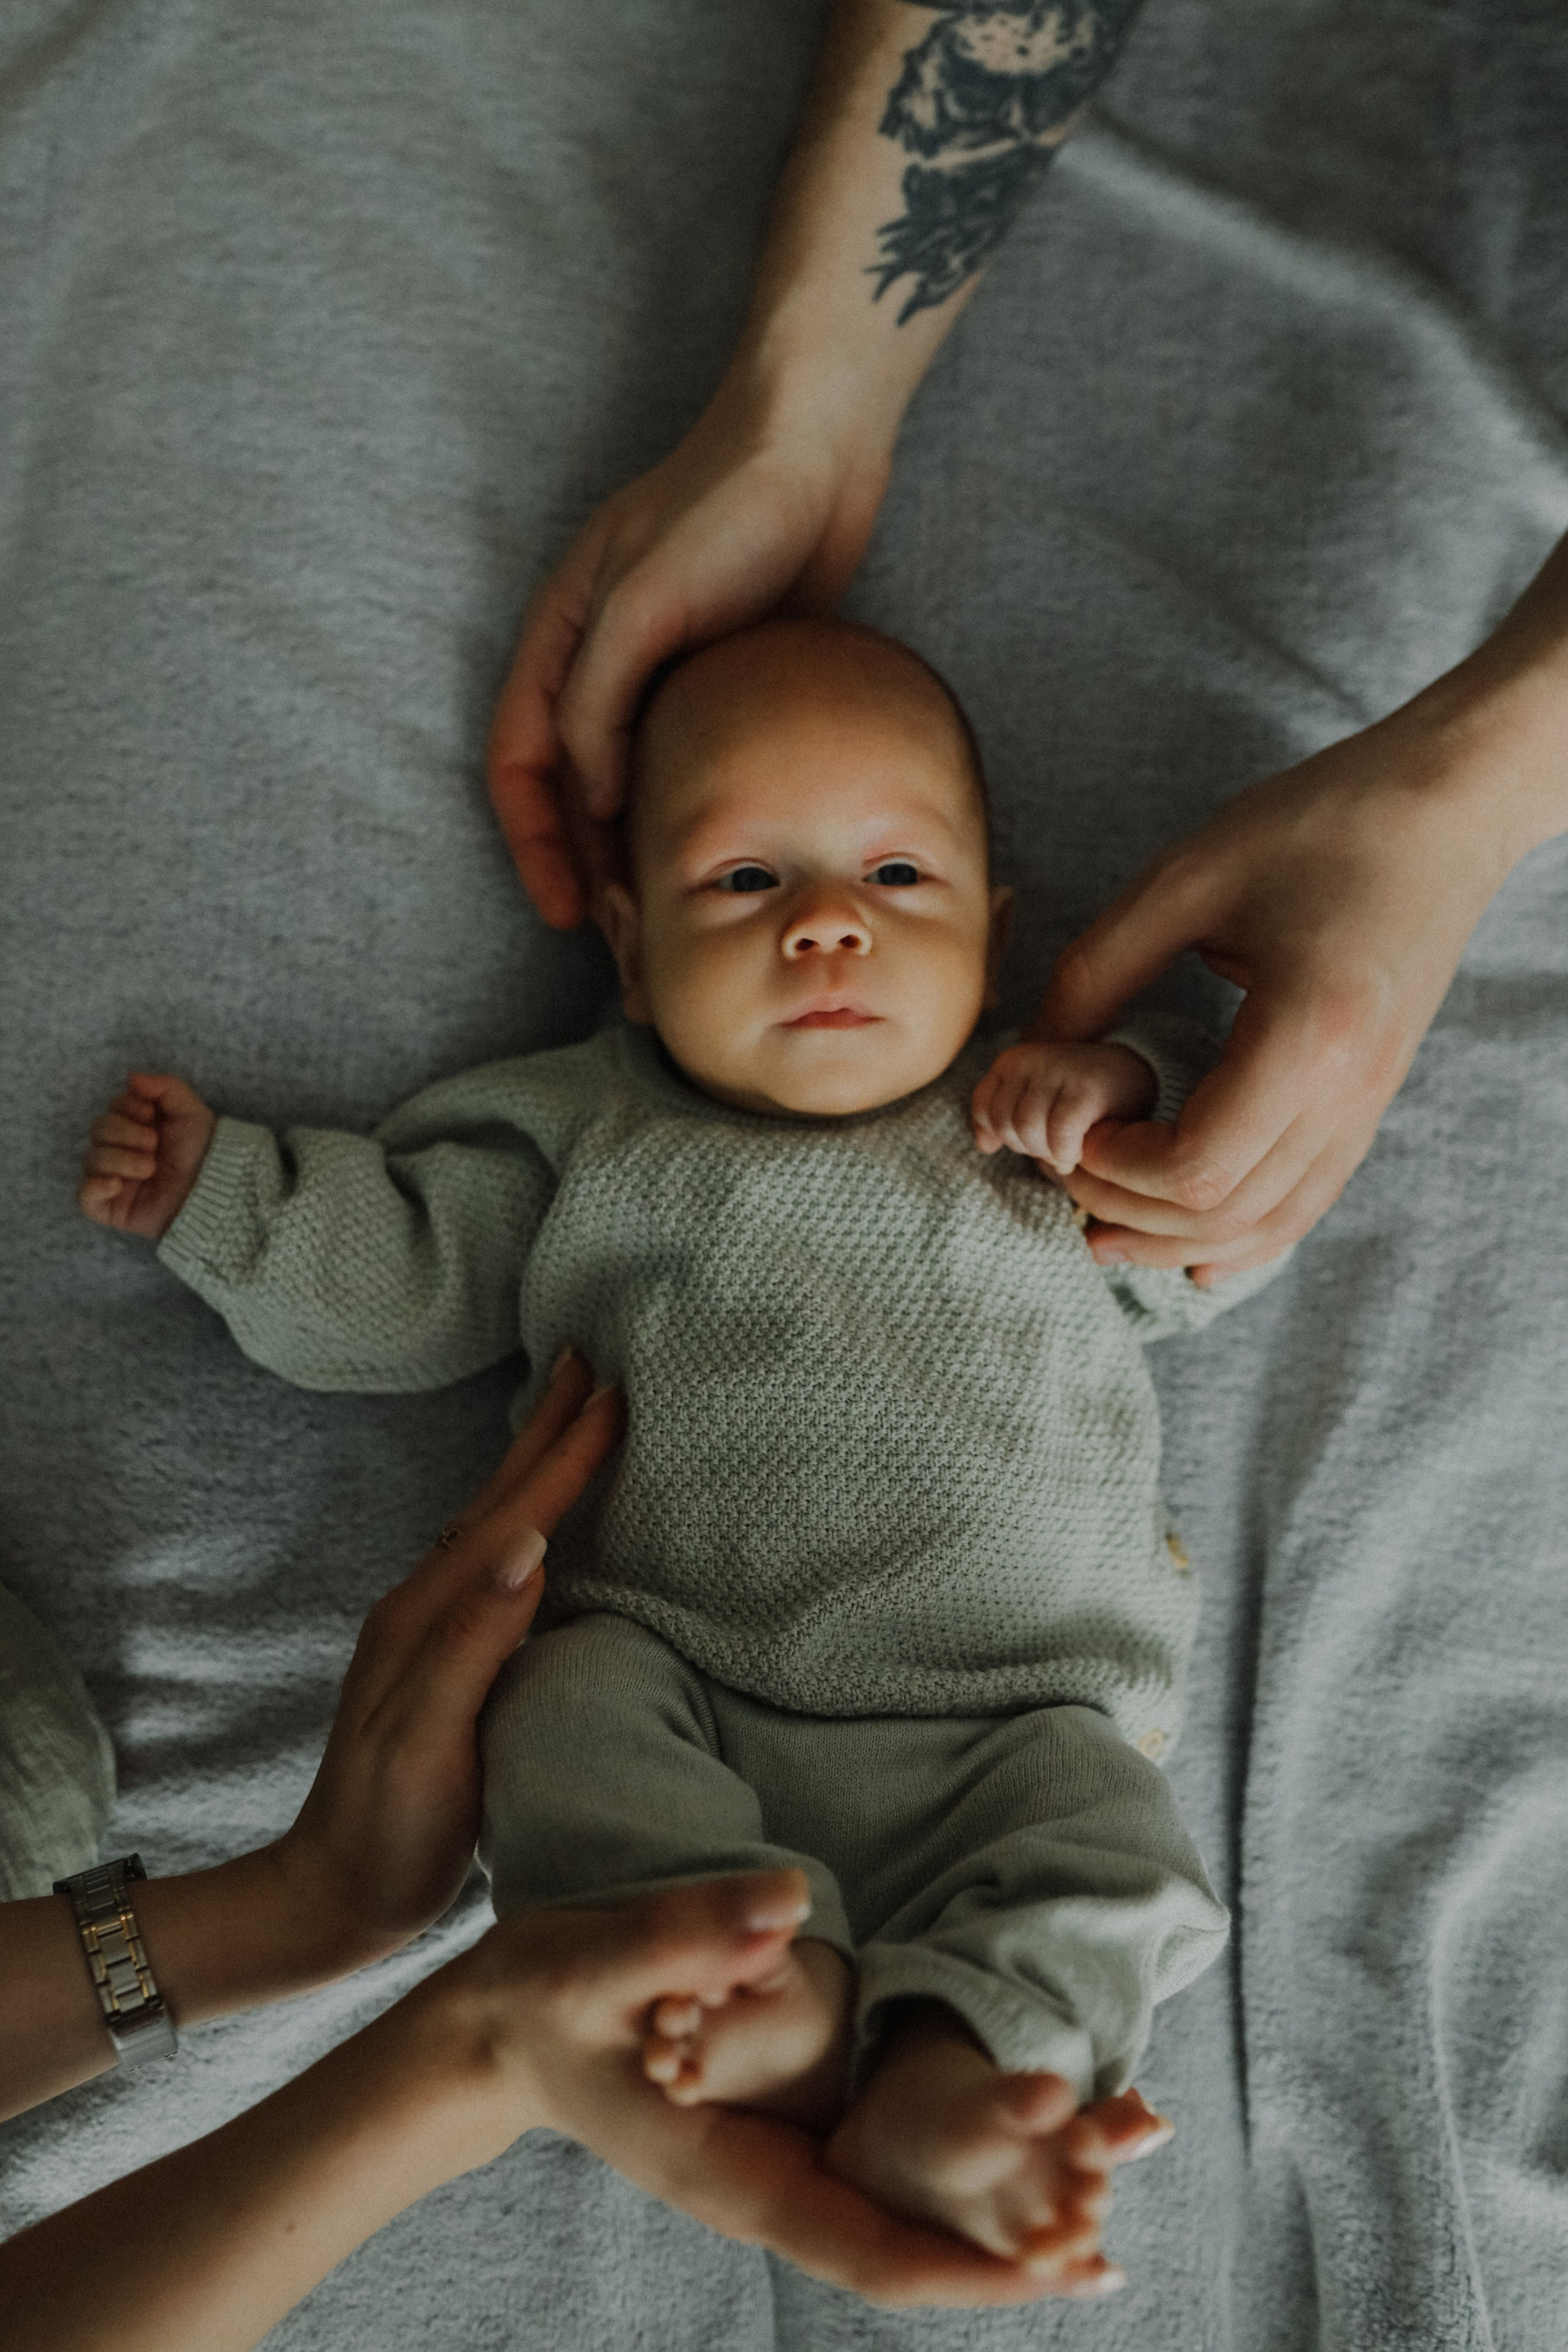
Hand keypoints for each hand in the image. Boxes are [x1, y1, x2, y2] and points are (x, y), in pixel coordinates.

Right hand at [78, 1071, 215, 1238]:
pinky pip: (83, 1196)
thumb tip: (131, 1076)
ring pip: (91, 1159)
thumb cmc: (203, 1151)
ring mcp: (112, 1178)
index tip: (150, 1115)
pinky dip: (95, 1187)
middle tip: (153, 1144)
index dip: (127, 1108)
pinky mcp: (110, 1206)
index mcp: (135, 1126)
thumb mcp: (189, 1111)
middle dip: (125, 1133)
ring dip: (121, 1160)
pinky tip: (117, 1185)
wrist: (212, 1189)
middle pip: (97, 1129)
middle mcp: (120, 1150)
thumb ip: (164, 1086)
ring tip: (150, 1168)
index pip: (112, 1107)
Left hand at [274, 1353, 623, 1968]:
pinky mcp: (438, 1658)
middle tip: (589, 1362)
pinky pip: (487, 1560)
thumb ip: (474, 1644)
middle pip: (496, 1499)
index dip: (565, 1458)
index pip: (513, 1518)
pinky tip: (535, 1523)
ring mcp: (424, 1631)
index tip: (613, 1395)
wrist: (331, 1896)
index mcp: (427, 1620)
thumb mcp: (430, 1742)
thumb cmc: (391, 1832)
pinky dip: (520, 1517)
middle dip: (546, 1431)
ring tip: (568, 1417)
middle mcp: (420, 1608)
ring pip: (490, 1521)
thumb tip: (528, 1549)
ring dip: (532, 1464)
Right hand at [443, 1877, 1102, 2309]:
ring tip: (1090, 2200)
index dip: (962, 2263)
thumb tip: (783, 1906)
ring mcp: (768, 2165)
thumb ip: (685, 1936)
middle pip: (895, 2253)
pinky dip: (942, 2179)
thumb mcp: (596, 1959)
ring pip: (890, 2216)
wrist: (495, 2030)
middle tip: (1107, 2251)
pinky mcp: (773, 2130)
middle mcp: (761, 2187)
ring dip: (983, 2220)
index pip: (863, 2248)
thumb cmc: (536, 1998)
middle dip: (996, 2255)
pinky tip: (1006, 2157)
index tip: (1052, 2267)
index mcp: (727, 2175)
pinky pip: (870, 2173)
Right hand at [486, 379, 887, 927]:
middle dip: (589, 870)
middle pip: (572, 792)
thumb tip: (588, 801)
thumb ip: (600, 701)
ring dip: (640, 856)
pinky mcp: (720, 681)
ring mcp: (660, 675)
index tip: (569, 913)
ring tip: (671, 925)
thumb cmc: (722, 506)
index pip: (520, 763)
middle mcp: (600, 665)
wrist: (816, 447)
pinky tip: (722, 866)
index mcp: (561, 640)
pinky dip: (691, 820)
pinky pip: (689, 768)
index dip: (534, 844)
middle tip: (628, 945)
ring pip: (631, 789)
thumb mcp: (640, 603)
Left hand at [971, 1040, 1154, 1175]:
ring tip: (1065, 1150)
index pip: (984, 1111)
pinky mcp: (1084, 1088)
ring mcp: (1057, 1071)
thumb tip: (984, 1146)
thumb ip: (1002, 1118)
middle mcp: (1029, 1060)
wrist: (1131, 1075)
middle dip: (1028, 1146)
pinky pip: (1059, 1135)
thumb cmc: (1077, 1095)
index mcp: (1011, 1061)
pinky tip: (1078, 1153)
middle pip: (1005, 1124)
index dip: (1004, 1135)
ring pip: (1028, 1131)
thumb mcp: (1033, 1100)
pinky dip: (1066, 1153)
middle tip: (1053, 1146)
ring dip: (1047, 1153)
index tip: (1030, 1138)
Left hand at [1042, 710, 1523, 1281]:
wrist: (1439, 811)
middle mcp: (1349, 1090)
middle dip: (1127, 1209)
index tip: (1066, 1133)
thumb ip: (1096, 971)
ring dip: (1175, 1238)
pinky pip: (1307, 1202)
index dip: (1115, 1171)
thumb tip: (1029, 1053)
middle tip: (1061, 1176)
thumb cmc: (1314, 824)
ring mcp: (1369, 1104)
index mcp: (1306, 1034)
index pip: (1198, 1166)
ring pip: (1268, 1223)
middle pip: (1225, 1211)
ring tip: (1099, 1228)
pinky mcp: (1371, 1102)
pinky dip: (1244, 1236)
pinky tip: (1191, 1252)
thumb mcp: (1183, 880)